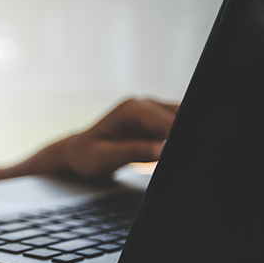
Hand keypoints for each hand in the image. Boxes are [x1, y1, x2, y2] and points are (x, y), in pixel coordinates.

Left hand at [57, 98, 178, 179]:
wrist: (78, 155)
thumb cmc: (87, 155)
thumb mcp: (107, 157)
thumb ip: (135, 151)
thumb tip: (162, 149)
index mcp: (130, 109)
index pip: (167, 120)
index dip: (178, 136)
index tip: (185, 151)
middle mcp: (142, 105)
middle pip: (179, 117)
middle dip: (182, 136)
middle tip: (182, 157)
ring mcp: (150, 112)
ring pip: (180, 121)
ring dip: (179, 138)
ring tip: (168, 156)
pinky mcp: (154, 123)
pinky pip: (174, 128)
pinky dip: (176, 140)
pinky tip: (166, 153)